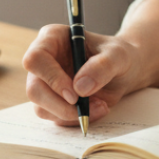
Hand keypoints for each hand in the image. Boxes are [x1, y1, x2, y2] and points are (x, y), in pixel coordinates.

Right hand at [22, 25, 144, 125]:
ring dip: (71, 114)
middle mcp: (44, 61)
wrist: (125, 71)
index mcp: (52, 38)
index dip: (51, 78)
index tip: (74, 93)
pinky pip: (55, 118)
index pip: (36, 59)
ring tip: (101, 105)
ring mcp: (46, 83)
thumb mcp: (118, 56)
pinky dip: (76, 119)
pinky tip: (97, 108)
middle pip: (34, 89)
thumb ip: (102, 66)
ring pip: (41, 107)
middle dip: (60, 105)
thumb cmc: (118, 55)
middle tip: (85, 108)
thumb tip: (79, 88)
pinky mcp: (53, 101)